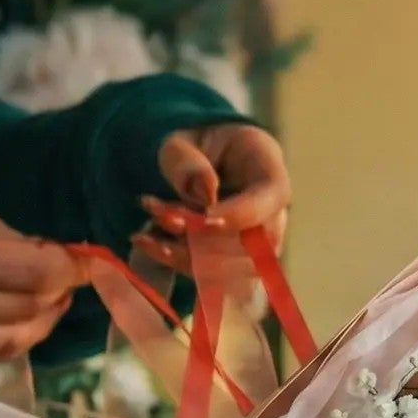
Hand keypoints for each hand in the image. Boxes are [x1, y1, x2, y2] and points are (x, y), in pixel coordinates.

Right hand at [0, 195, 82, 376]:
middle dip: (59, 293)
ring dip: (41, 323)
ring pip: (13, 343)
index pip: (35, 271)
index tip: (86, 262)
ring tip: (48, 304)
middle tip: (65, 280)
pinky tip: (12, 324)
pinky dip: (7, 341)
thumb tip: (41, 250)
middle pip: (30, 309)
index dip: (71, 268)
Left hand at [140, 124, 290, 270]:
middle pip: (260, 240)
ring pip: (240, 266)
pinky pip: (220, 274)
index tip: (204, 219)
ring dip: (190, 257)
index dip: (242, 214)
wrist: (191, 162)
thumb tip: (206, 192)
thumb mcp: (178, 142)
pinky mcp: (239, 258)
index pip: (271, 196)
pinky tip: (149, 244)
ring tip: (146, 236)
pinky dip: (181, 264)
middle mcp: (272, 206)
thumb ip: (186, 162)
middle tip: (159, 217)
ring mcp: (260, 236)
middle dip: (207, 240)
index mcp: (265, 165)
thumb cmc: (190, 147)